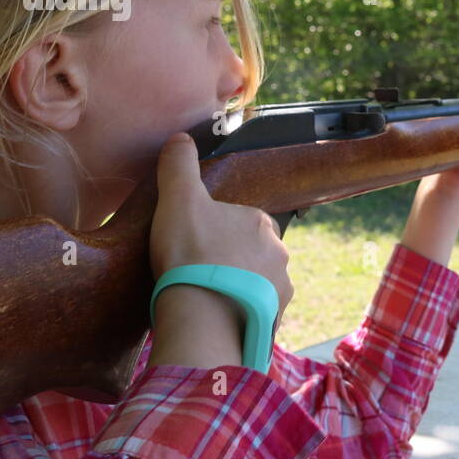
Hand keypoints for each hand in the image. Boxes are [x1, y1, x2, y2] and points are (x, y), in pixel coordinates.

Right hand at [147, 132, 293, 366]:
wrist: (203, 313)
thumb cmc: (191, 252)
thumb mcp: (178, 199)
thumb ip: (179, 166)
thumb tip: (180, 138)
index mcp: (262, 223)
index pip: (245, 220)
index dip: (219, 230)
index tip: (197, 243)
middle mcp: (280, 255)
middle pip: (253, 253)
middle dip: (231, 261)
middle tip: (198, 272)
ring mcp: (280, 290)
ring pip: (257, 284)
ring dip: (237, 289)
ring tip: (205, 299)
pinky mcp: (273, 320)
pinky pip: (255, 313)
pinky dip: (239, 315)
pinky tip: (215, 319)